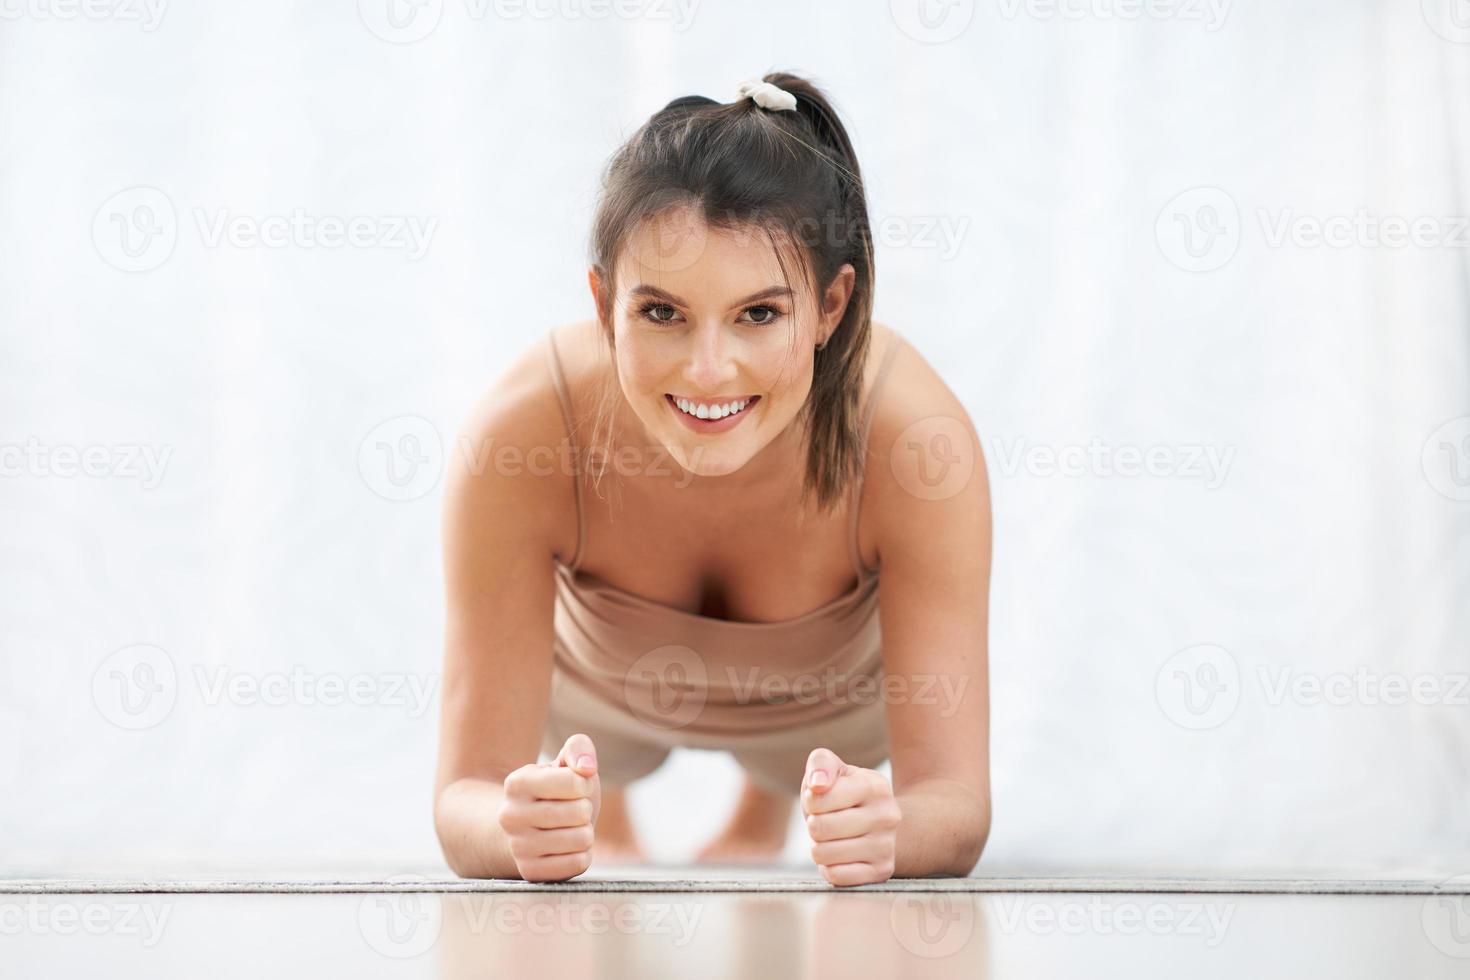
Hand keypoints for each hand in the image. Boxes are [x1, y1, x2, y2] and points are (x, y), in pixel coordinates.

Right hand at [498, 733, 599, 881]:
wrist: (524, 828)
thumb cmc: (554, 791)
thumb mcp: (564, 763)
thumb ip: (579, 748)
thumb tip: (587, 767)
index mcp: (517, 783)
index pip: (575, 782)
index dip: (584, 784)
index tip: (574, 787)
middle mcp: (510, 816)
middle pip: (580, 812)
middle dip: (586, 809)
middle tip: (572, 809)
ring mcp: (517, 847)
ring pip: (581, 840)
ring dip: (586, 832)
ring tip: (569, 828)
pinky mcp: (530, 872)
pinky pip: (578, 864)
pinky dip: (583, 854)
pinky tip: (567, 847)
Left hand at [801, 747, 900, 885]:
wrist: (881, 822)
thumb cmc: (846, 793)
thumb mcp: (835, 770)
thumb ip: (821, 764)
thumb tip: (817, 785)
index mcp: (875, 786)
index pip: (818, 798)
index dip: (810, 801)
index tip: (821, 800)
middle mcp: (887, 816)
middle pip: (819, 828)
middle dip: (813, 826)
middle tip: (826, 822)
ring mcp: (887, 846)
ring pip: (824, 854)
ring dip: (819, 848)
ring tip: (833, 839)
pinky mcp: (882, 871)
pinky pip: (836, 877)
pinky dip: (829, 868)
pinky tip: (840, 857)